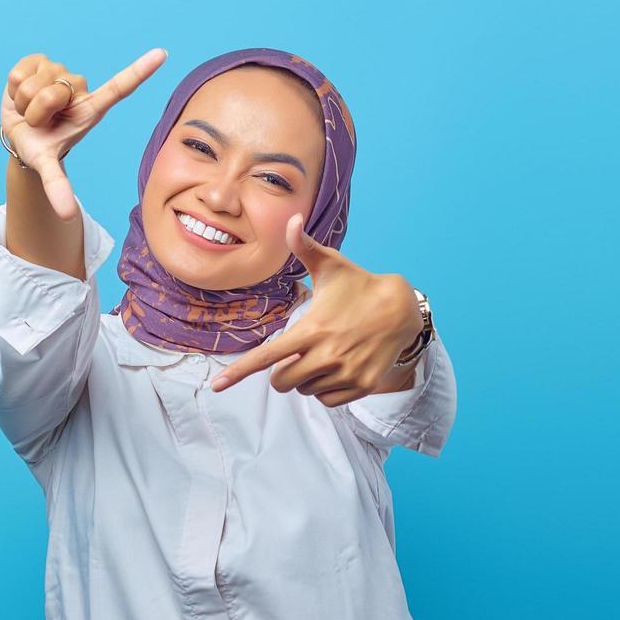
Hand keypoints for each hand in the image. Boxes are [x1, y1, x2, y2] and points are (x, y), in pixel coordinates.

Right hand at [1, 48, 166, 219]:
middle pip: (53, 93)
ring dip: (24, 102)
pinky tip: (20, 93)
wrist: (17, 131)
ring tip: (30, 110)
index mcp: (91, 109)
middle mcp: (78, 88)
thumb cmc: (40, 146)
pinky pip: (20, 71)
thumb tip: (66, 216)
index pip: (120, 87)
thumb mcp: (47, 166)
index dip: (140, 70)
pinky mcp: (39, 59)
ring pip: (34, 83)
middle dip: (37, 111)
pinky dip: (13, 88)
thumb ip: (58, 187)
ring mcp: (60, 70)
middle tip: (40, 121)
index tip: (163, 54)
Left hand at [209, 215, 425, 406]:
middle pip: (282, 382)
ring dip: (306, 378)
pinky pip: (328, 400)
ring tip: (325, 354)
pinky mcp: (362, 385)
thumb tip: (290, 219)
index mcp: (312, 329)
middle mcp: (327, 355)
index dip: (239, 371)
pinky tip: (337, 368)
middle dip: (282, 372)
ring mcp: (346, 373)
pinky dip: (325, 389)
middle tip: (298, 353)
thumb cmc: (359, 285)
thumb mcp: (332, 265)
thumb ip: (305, 247)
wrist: (403, 308)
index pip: (267, 356)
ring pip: (306, 391)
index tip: (217, 386)